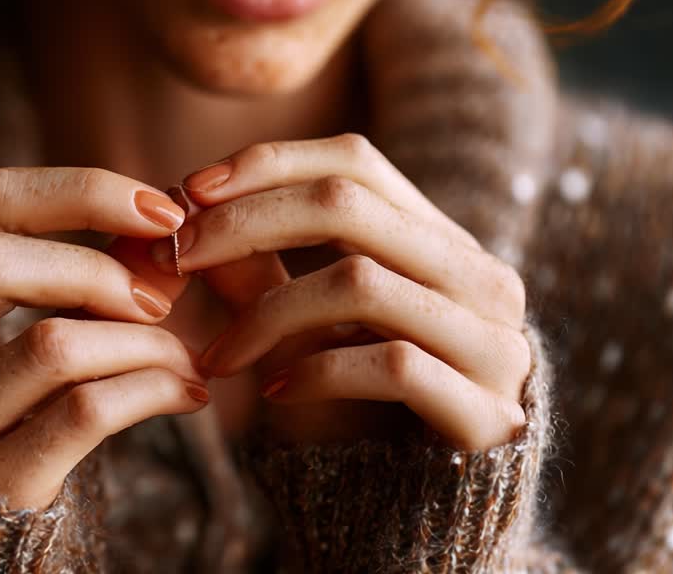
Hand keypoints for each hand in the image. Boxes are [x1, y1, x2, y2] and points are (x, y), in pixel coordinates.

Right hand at [0, 167, 208, 510]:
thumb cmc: (0, 428)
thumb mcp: (2, 348)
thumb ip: (60, 285)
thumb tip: (160, 223)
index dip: (82, 190)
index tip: (161, 209)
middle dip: (98, 266)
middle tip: (162, 296)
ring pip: (51, 344)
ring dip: (144, 340)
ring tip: (185, 354)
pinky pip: (84, 413)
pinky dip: (152, 389)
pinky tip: (185, 393)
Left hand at [147, 133, 530, 449]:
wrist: (434, 510)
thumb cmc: (365, 407)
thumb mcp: (311, 326)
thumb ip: (261, 269)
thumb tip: (182, 214)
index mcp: (445, 241)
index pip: (355, 161)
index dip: (269, 164)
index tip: (192, 190)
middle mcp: (482, 278)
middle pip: (349, 205)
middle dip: (247, 222)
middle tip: (179, 257)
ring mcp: (493, 341)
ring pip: (359, 282)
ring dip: (267, 312)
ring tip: (218, 354)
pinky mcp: (487, 408)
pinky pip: (389, 364)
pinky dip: (317, 371)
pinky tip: (274, 393)